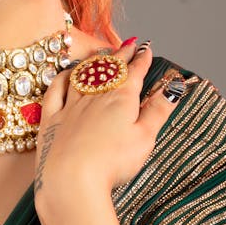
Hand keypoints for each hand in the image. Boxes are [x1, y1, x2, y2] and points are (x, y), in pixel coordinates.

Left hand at [33, 40, 184, 214]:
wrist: (72, 179)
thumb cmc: (112, 162)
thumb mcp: (145, 137)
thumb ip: (158, 111)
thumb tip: (174, 88)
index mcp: (121, 99)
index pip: (134, 72)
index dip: (142, 59)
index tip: (147, 49)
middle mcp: (95, 96)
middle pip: (109, 69)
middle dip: (121, 56)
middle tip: (129, 45)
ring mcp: (70, 106)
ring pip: (83, 75)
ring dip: (94, 63)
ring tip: (101, 55)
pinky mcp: (51, 119)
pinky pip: (56, 89)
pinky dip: (63, 77)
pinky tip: (66, 74)